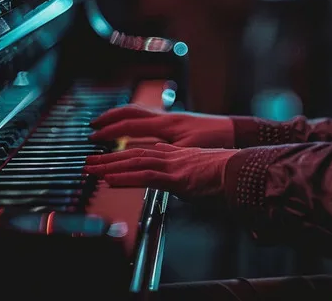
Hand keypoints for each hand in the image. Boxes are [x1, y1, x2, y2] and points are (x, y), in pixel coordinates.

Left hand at [84, 143, 238, 197]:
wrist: (242, 170)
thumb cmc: (227, 174)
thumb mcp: (202, 171)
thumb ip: (189, 174)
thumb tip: (186, 182)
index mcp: (177, 153)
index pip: (144, 150)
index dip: (124, 153)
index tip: (109, 156)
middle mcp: (172, 154)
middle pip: (134, 153)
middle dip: (109, 157)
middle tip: (89, 161)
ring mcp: (173, 164)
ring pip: (135, 162)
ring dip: (110, 166)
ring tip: (92, 169)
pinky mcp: (176, 177)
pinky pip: (146, 176)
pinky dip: (126, 177)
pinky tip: (111, 179)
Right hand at [89, 104, 234, 148]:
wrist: (235, 131)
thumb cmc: (216, 141)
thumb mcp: (191, 152)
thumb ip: (167, 158)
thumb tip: (144, 166)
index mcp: (166, 125)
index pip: (131, 125)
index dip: (111, 131)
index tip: (94, 138)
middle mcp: (166, 118)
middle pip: (132, 113)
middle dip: (110, 118)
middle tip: (93, 127)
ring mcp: (171, 118)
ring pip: (140, 113)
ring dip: (121, 118)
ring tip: (106, 125)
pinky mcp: (176, 122)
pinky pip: (149, 119)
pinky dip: (134, 122)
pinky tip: (131, 131)